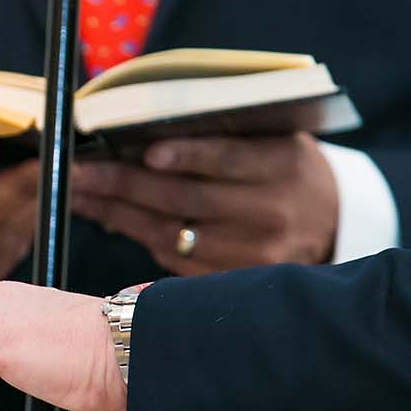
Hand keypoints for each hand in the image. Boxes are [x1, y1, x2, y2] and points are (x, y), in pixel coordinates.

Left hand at [72, 133, 337, 274]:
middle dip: (126, 183)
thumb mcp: (273, 136)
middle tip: (79, 170)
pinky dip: (135, 235)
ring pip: (172, 234)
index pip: (230, 159)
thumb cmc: (284, 166)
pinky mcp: (232, 281)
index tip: (146, 151)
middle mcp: (271, 214)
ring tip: (79, 190)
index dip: (188, 156)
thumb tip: (144, 132)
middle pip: (189, 200)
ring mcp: (253, 255)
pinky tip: (106, 215)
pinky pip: (172, 260)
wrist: (331, 223)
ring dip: (117, 211)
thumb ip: (224, 130)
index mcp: (284, 166)